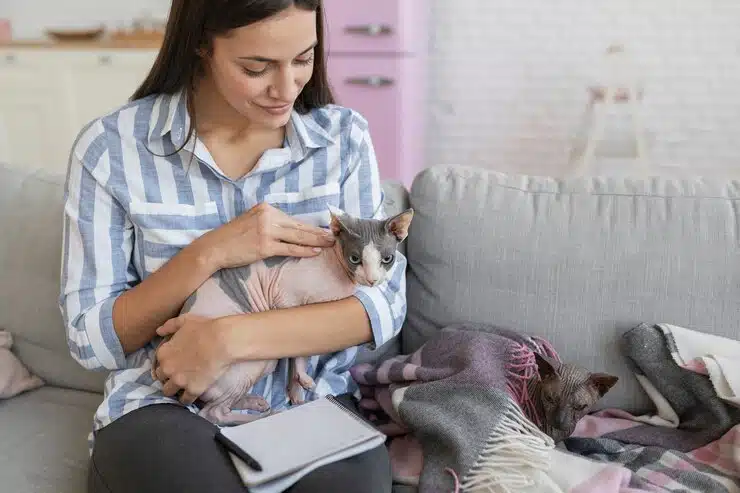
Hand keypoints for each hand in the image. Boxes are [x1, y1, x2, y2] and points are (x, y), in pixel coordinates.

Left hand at [153, 313, 230, 404]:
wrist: (222, 341)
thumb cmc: (205, 328)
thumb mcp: (185, 321)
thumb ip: (169, 326)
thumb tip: (158, 331)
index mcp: (163, 353)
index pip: (158, 364)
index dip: (167, 364)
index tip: (175, 364)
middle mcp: (167, 369)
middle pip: (161, 379)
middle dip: (169, 377)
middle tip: (180, 375)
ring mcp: (179, 381)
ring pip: (168, 392)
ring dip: (175, 389)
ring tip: (184, 387)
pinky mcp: (192, 390)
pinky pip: (185, 400)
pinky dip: (188, 398)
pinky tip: (193, 394)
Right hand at [200, 202, 334, 269]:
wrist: (214, 248)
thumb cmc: (232, 238)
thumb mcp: (252, 222)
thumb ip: (270, 222)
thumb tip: (291, 231)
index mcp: (265, 208)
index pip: (293, 219)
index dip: (310, 226)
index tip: (323, 230)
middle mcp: (267, 216)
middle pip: (299, 226)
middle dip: (318, 232)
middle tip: (334, 236)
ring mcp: (266, 230)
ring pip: (298, 236)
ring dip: (316, 241)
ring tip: (329, 244)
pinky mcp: (264, 246)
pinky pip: (289, 248)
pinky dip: (303, 251)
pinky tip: (314, 252)